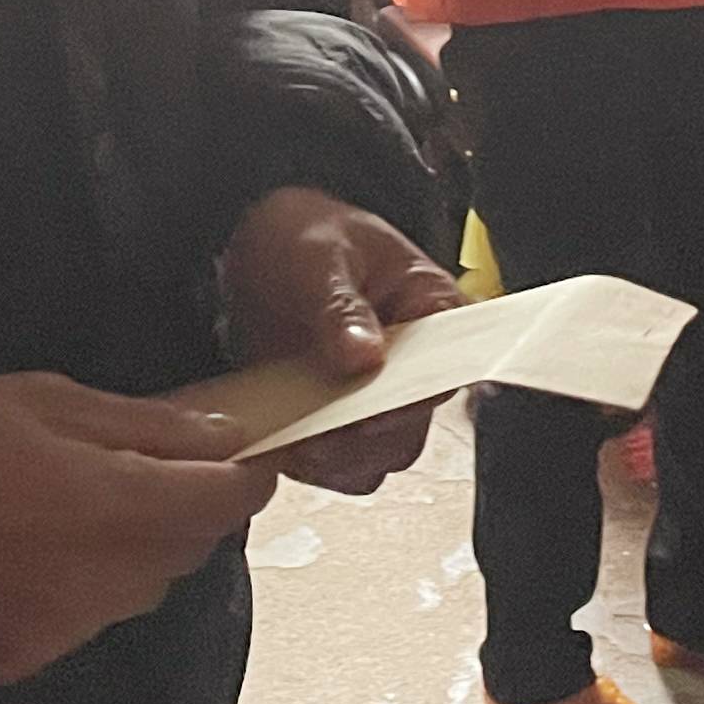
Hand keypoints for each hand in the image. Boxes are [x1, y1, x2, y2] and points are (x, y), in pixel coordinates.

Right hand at [0, 373, 277, 685]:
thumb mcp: (56, 403)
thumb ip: (150, 428)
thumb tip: (222, 439)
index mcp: (115, 505)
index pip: (221, 502)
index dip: (244, 478)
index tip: (245, 459)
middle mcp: (102, 578)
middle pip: (188, 550)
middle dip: (190, 510)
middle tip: (164, 471)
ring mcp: (64, 624)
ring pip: (143, 589)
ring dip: (141, 551)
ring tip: (92, 508)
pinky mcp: (25, 651)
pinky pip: (89, 619)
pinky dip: (87, 588)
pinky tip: (47, 552)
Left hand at [221, 186, 465, 494]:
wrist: (258, 249)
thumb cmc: (304, 237)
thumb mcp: (320, 255)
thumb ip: (341, 304)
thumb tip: (365, 354)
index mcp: (431, 309)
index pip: (445, 367)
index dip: (412, 398)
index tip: (370, 412)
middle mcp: (413, 362)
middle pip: (413, 426)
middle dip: (367, 439)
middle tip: (320, 433)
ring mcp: (375, 397)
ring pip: (377, 456)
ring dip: (337, 458)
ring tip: (297, 437)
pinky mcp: (337, 421)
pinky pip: (337, 465)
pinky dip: (310, 463)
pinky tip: (284, 440)